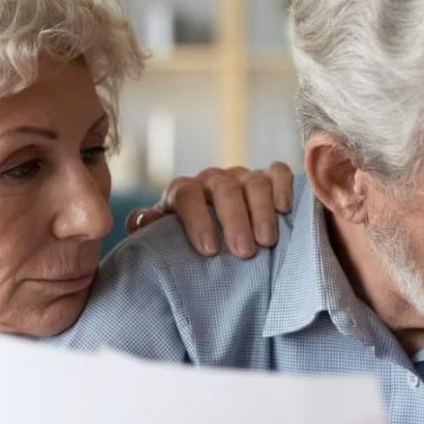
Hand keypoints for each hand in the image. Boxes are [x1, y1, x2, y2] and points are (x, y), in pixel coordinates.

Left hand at [125, 161, 294, 258]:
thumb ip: (150, 229)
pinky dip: (283, 186)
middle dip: (234, 219)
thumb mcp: (165, 237)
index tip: (209, 250)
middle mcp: (213, 180)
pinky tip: (284, 209)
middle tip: (243, 252)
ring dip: (260, 211)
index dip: (197, 219)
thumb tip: (139, 221)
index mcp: (184, 192)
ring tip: (266, 242)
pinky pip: (278, 172)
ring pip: (253, 181)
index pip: (186, 194)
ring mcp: (242, 177)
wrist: (214, 233)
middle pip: (224, 187)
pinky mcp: (269, 178)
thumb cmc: (189, 243)